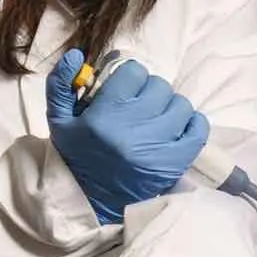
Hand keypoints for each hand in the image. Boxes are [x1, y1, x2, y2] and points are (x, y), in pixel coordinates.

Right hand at [44, 49, 208, 219]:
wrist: (90, 202)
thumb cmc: (76, 156)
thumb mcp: (58, 121)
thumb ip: (60, 84)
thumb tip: (76, 54)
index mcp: (105, 117)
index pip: (134, 72)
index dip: (129, 76)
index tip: (123, 88)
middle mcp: (133, 131)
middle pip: (159, 86)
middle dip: (148, 91)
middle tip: (138, 105)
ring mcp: (158, 148)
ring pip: (180, 105)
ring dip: (168, 107)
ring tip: (155, 118)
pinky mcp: (175, 163)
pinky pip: (198, 129)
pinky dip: (191, 124)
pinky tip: (175, 127)